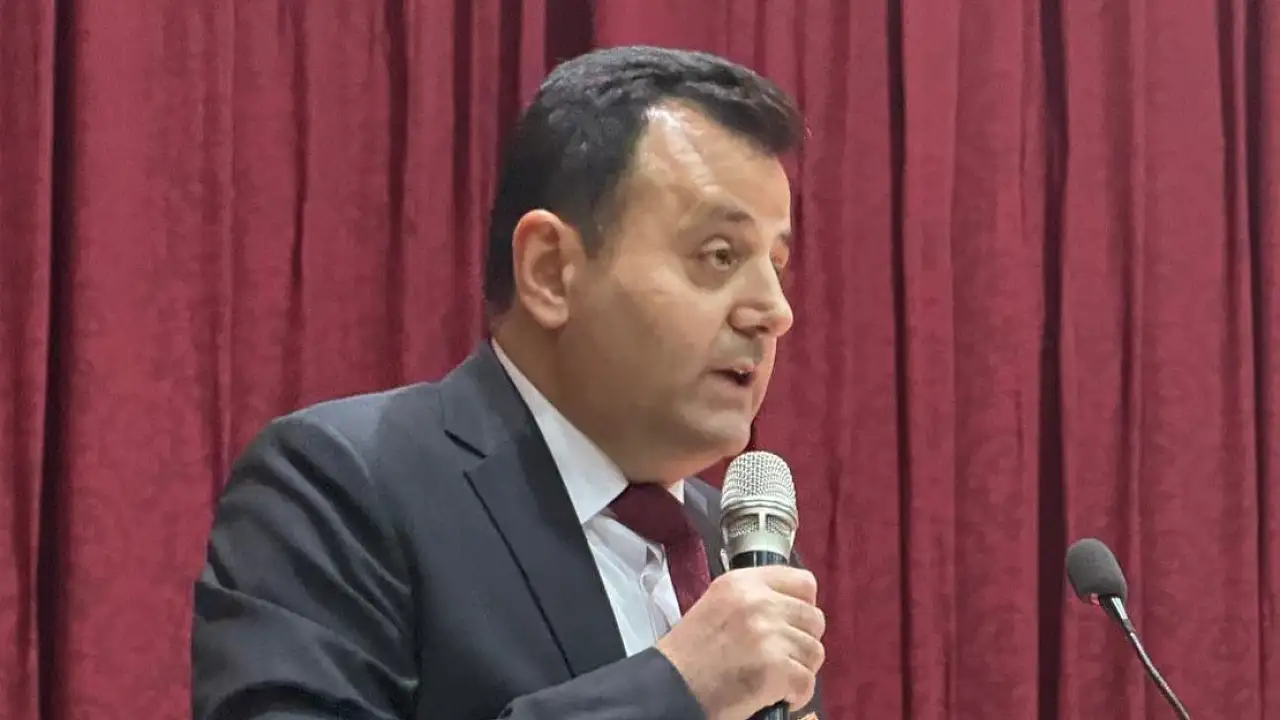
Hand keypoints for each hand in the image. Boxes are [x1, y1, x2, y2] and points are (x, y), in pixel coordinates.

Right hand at [654, 566, 825, 719]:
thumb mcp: (718, 604)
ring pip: (814, 652)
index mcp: (743, 582)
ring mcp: (769, 634)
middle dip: (802, 641)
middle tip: (782, 657)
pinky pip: (807, 682)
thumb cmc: (691, 653)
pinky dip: (796, 695)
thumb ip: (755, 598)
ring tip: (775, 678)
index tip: (792, 623)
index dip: (803, 606)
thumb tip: (793, 608)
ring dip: (800, 670)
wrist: (671, 687)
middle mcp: (758, 602)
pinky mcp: (775, 668)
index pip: (803, 582)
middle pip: (814, 619)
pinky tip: (776, 695)